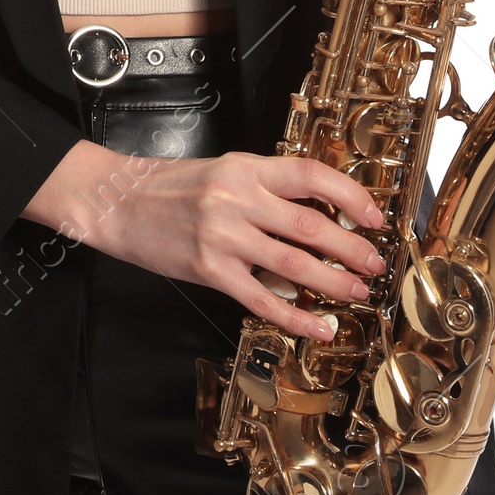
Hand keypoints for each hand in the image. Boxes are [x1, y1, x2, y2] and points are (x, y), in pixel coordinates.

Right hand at [24, 141, 387, 341]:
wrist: (119, 201)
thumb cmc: (172, 186)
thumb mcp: (224, 171)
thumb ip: (266, 188)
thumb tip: (320, 212)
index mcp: (246, 168)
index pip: (311, 175)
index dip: (350, 195)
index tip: (374, 216)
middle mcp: (238, 198)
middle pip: (312, 224)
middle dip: (353, 247)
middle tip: (375, 263)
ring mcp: (224, 236)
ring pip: (294, 264)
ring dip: (333, 282)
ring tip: (356, 292)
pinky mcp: (210, 270)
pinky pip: (262, 300)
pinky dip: (295, 316)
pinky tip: (317, 326)